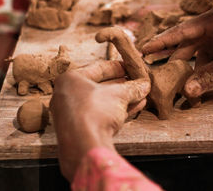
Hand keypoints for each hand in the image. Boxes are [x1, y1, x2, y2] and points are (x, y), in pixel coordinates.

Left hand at [50, 60, 149, 180]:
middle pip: (101, 86)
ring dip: (124, 98)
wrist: (84, 145)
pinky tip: (136, 107)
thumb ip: (132, 88)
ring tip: (141, 95)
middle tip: (137, 82)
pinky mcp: (82, 129)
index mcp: (70, 79)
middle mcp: (68, 95)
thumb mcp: (119, 95)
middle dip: (123, 84)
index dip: (118, 67)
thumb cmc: (94, 111)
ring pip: (103, 102)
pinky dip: (119, 110)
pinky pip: (103, 115)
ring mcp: (74, 114)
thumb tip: (144, 85)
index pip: (98, 68)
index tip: (130, 67)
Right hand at [142, 5, 212, 97]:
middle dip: (179, 61)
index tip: (143, 49)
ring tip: (196, 89)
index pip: (181, 32)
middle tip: (161, 74)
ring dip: (202, 71)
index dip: (161, 42)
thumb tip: (188, 91)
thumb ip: (212, 75)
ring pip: (204, 53)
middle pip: (190, 44)